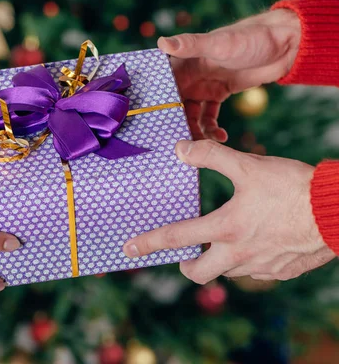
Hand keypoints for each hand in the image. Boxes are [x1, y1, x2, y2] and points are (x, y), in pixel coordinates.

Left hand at [123, 140, 334, 283]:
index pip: (175, 238)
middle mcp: (238, 255)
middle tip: (185, 254)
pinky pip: (255, 272)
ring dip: (220, 260)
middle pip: (198, 274)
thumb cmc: (294, 188)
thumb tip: (180, 149)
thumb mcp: (249, 166)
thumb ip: (211, 156)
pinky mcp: (281, 272)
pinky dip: (248, 261)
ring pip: (228, 272)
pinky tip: (258, 241)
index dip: (148, 243)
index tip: (128, 249)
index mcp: (225, 229)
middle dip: (186, 266)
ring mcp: (260, 268)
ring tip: (226, 240)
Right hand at [159, 8, 300, 141]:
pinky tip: (220, 136)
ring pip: (190, 114)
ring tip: (202, 144)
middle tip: (178, 143)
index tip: (153, 126)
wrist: (284, 44)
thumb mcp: (218, 43)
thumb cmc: (250, 37)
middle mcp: (190, 75)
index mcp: (184, 63)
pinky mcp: (219, 93)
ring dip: (194, 129)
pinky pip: (208, 116)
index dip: (156, 105)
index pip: (162, 87)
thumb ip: (190, 44)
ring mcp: (204, 86)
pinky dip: (211, 128)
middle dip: (174, 124)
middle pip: (174, 105)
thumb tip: (161, 42)